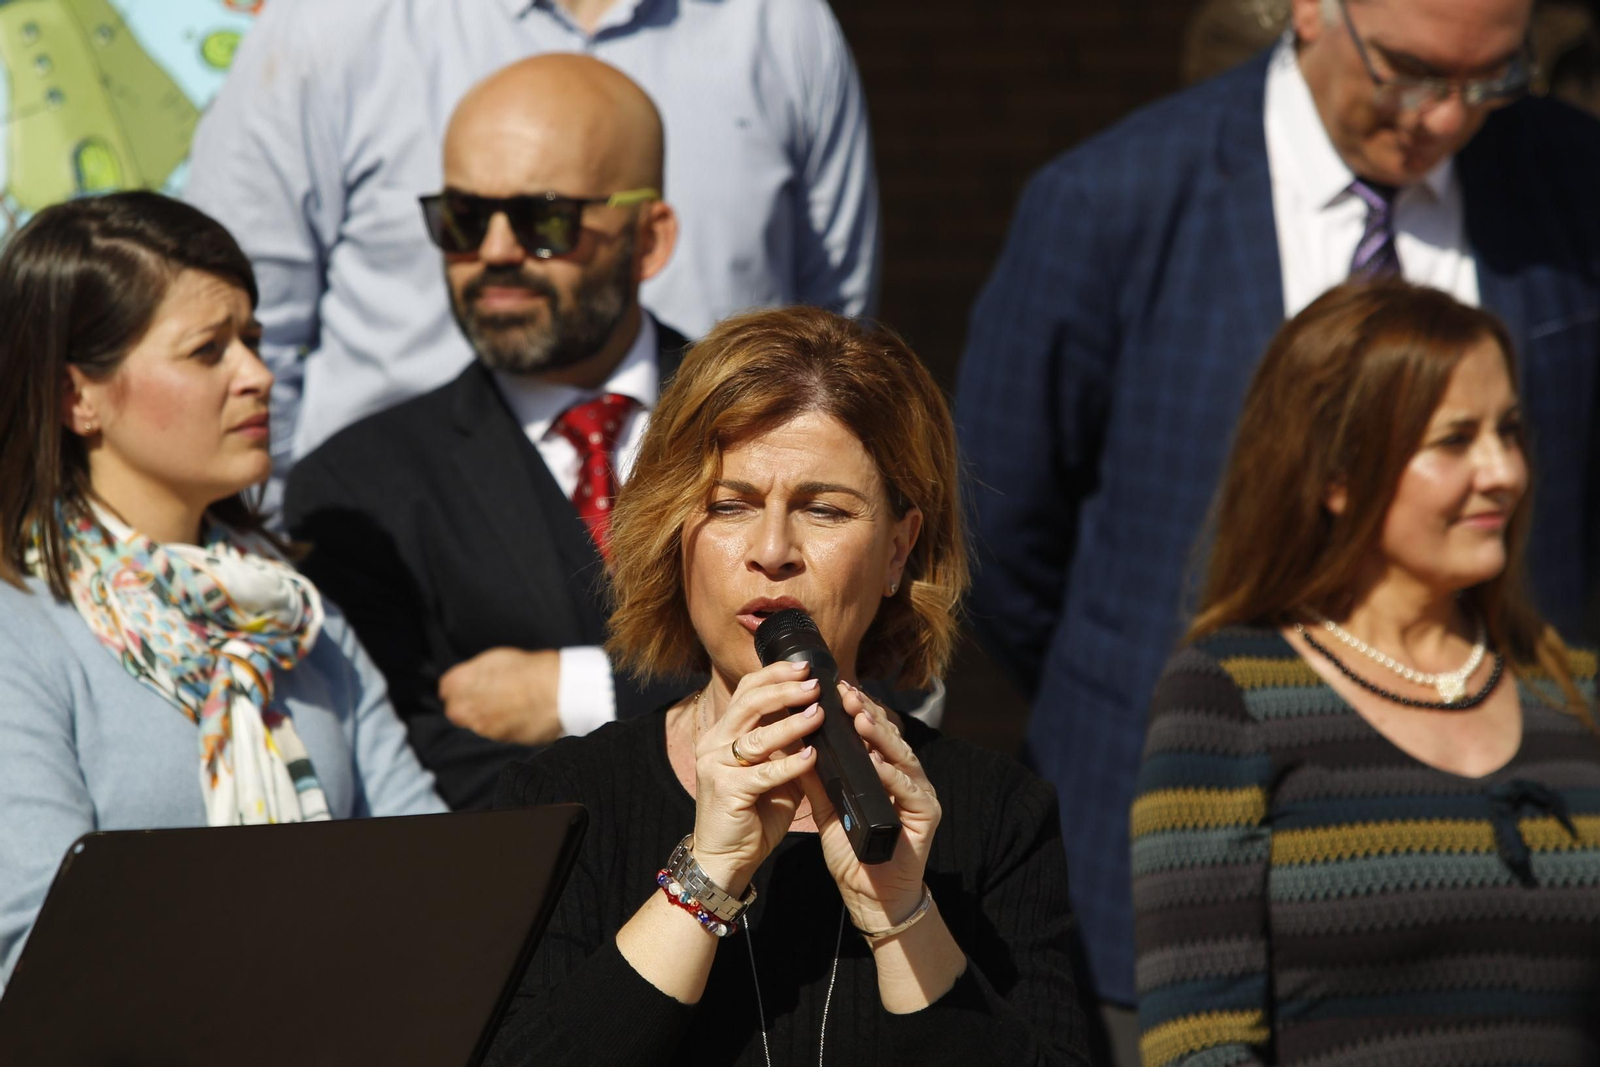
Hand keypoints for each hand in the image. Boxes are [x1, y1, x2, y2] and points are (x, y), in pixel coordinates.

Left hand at [439, 647, 560, 745]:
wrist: (556, 692)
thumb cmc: (528, 670)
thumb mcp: (495, 658)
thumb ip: (472, 671)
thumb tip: (464, 680)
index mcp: (460, 683)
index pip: (446, 687)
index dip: (458, 684)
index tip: (468, 683)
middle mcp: (465, 707)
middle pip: (455, 709)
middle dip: (464, 703)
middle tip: (485, 695)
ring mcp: (481, 726)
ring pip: (473, 722)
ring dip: (483, 714)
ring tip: (505, 702)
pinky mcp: (499, 739)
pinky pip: (493, 731)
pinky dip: (500, 724)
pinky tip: (516, 713)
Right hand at [689, 660, 824, 893]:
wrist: (726, 858)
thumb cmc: (753, 814)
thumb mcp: (774, 773)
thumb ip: (789, 747)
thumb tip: (821, 718)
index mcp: (724, 733)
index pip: (747, 690)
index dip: (775, 674)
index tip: (805, 667)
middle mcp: (715, 743)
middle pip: (750, 702)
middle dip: (785, 689)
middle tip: (815, 684)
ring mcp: (716, 765)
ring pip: (758, 734)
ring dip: (792, 722)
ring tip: (819, 713)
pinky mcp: (726, 790)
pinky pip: (764, 772)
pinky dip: (791, 763)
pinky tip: (812, 756)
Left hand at [802, 683, 938, 933]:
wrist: (871, 896)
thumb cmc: (853, 852)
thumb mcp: (829, 809)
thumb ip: (818, 779)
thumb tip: (797, 744)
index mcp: (885, 773)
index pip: (871, 735)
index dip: (855, 712)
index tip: (835, 690)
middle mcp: (906, 778)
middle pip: (888, 739)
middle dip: (867, 714)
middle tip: (847, 694)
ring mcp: (920, 795)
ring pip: (902, 757)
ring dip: (881, 737)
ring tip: (860, 717)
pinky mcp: (927, 815)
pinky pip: (909, 790)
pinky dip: (891, 776)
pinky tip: (875, 762)